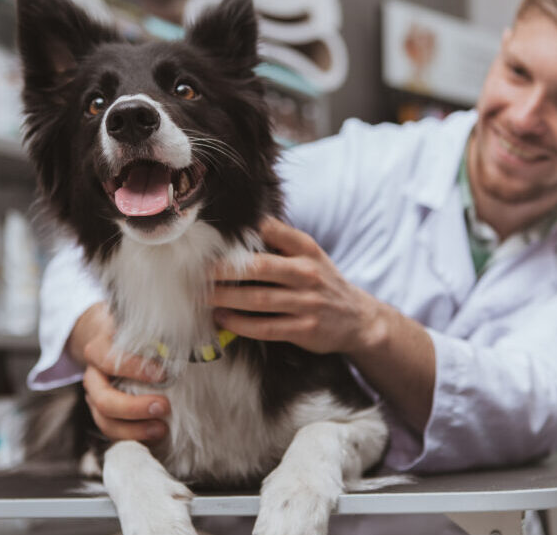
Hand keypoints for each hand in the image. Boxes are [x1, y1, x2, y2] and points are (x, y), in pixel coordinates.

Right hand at [67, 302, 170, 441]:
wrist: (112, 341)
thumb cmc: (136, 333)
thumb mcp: (143, 324)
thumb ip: (163, 327)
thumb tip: (203, 323)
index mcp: (99, 349)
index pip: (108, 359)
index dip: (133, 368)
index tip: (163, 373)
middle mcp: (93, 376)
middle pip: (103, 399)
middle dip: (134, 408)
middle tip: (164, 406)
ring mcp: (95, 398)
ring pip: (105, 421)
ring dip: (134, 430)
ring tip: (161, 429)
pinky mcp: (104, 415)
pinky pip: (113, 432)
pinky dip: (134, 437)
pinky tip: (155, 436)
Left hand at [209, 217, 385, 355]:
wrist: (358, 319)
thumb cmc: (322, 282)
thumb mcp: (309, 254)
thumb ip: (280, 240)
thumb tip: (237, 226)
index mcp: (306, 249)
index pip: (270, 231)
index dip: (240, 232)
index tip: (210, 237)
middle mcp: (308, 273)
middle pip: (259, 267)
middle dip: (224, 270)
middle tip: (197, 272)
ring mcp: (308, 302)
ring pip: (258, 299)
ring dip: (226, 298)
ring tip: (203, 297)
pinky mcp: (305, 329)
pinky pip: (266, 327)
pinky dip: (240, 324)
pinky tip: (222, 319)